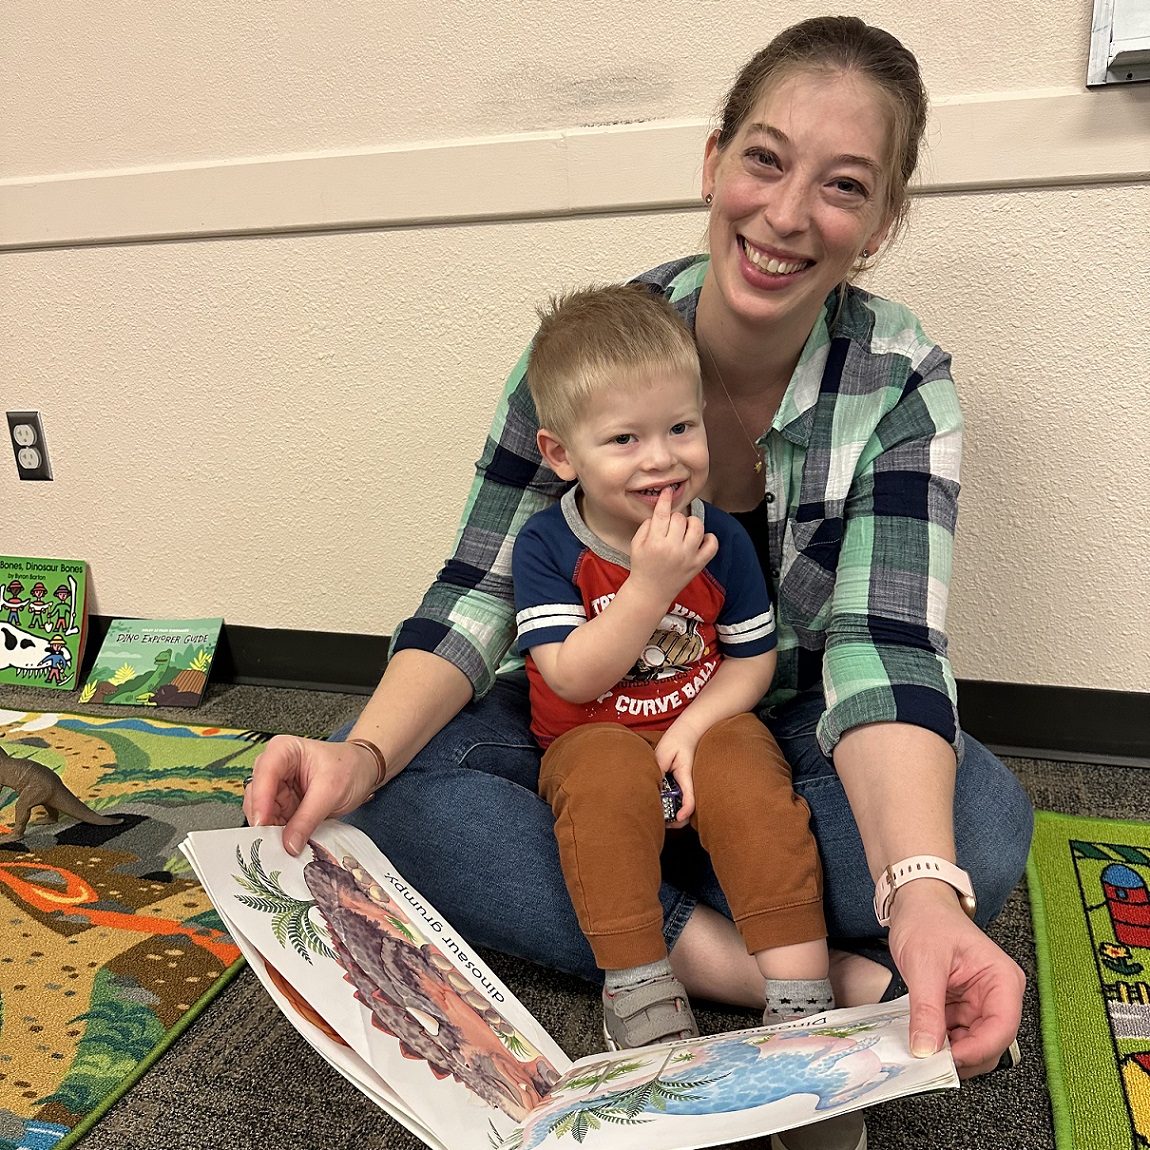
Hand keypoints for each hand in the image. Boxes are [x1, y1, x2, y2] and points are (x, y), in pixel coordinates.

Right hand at [243, 734, 380, 855]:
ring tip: (285, 844)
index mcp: (283, 750)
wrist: (364, 771)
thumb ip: (307, 818)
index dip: (261, 800)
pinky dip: (279, 834)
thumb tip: (288, 844)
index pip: (264, 774)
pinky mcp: (282, 804)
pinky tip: (289, 842)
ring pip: (261, 812)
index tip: (263, 823)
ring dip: (271, 829)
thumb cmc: (350, 767)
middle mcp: (274, 767)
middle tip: (273, 842)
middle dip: (265, 819)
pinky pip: (273, 822)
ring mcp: (276, 787)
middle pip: (256, 795)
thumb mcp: (331, 791)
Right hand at [628, 487, 717, 606]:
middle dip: (674, 518)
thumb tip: (661, 512)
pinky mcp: (698, 564)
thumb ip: (647, 525)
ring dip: (691, 524)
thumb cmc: (642, 566)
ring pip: (697, 527)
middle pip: (680, 518)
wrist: (650, 592)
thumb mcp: (636, 544)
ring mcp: (688, 557)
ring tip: (684, 530)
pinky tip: (700, 539)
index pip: (663, 514)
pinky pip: (712, 545)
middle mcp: (673, 549)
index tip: (667, 491)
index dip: (665, 499)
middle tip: (669, 526)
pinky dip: (710, 538)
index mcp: (655, 543)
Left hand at [655, 720, 700, 825]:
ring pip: (685, 807)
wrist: (688, 732)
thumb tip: (652, 785)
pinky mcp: (683, 783)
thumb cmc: (677, 741)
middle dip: (677, 820)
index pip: (690, 800)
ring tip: (658, 816)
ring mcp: (688, 784)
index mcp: (687, 777)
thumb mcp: (663, 754)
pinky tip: (661, 804)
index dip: (684, 812)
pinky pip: (680, 799)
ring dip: (674, 814)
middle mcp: (690, 784)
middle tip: (661, 823)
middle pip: (688, 810)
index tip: (676, 819)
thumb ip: (658, 769)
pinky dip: (672, 805)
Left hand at [888, 880, 1025, 1077]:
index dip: (976, 1050)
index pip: (1002, 1028)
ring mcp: (981, 1002)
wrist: (915, 902)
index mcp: (1002, 980)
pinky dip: (940, 1041)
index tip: (945, 1061)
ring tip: (920, 1048)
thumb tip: (926, 1049)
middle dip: (962, 1055)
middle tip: (929, 1061)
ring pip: (973, 1045)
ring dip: (949, 1051)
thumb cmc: (926, 919)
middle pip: (990, 1043)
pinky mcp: (963, 1007)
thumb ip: (926, 1008)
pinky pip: (957, 1035)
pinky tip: (921, 1037)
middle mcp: (998, 995)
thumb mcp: (923, 963)